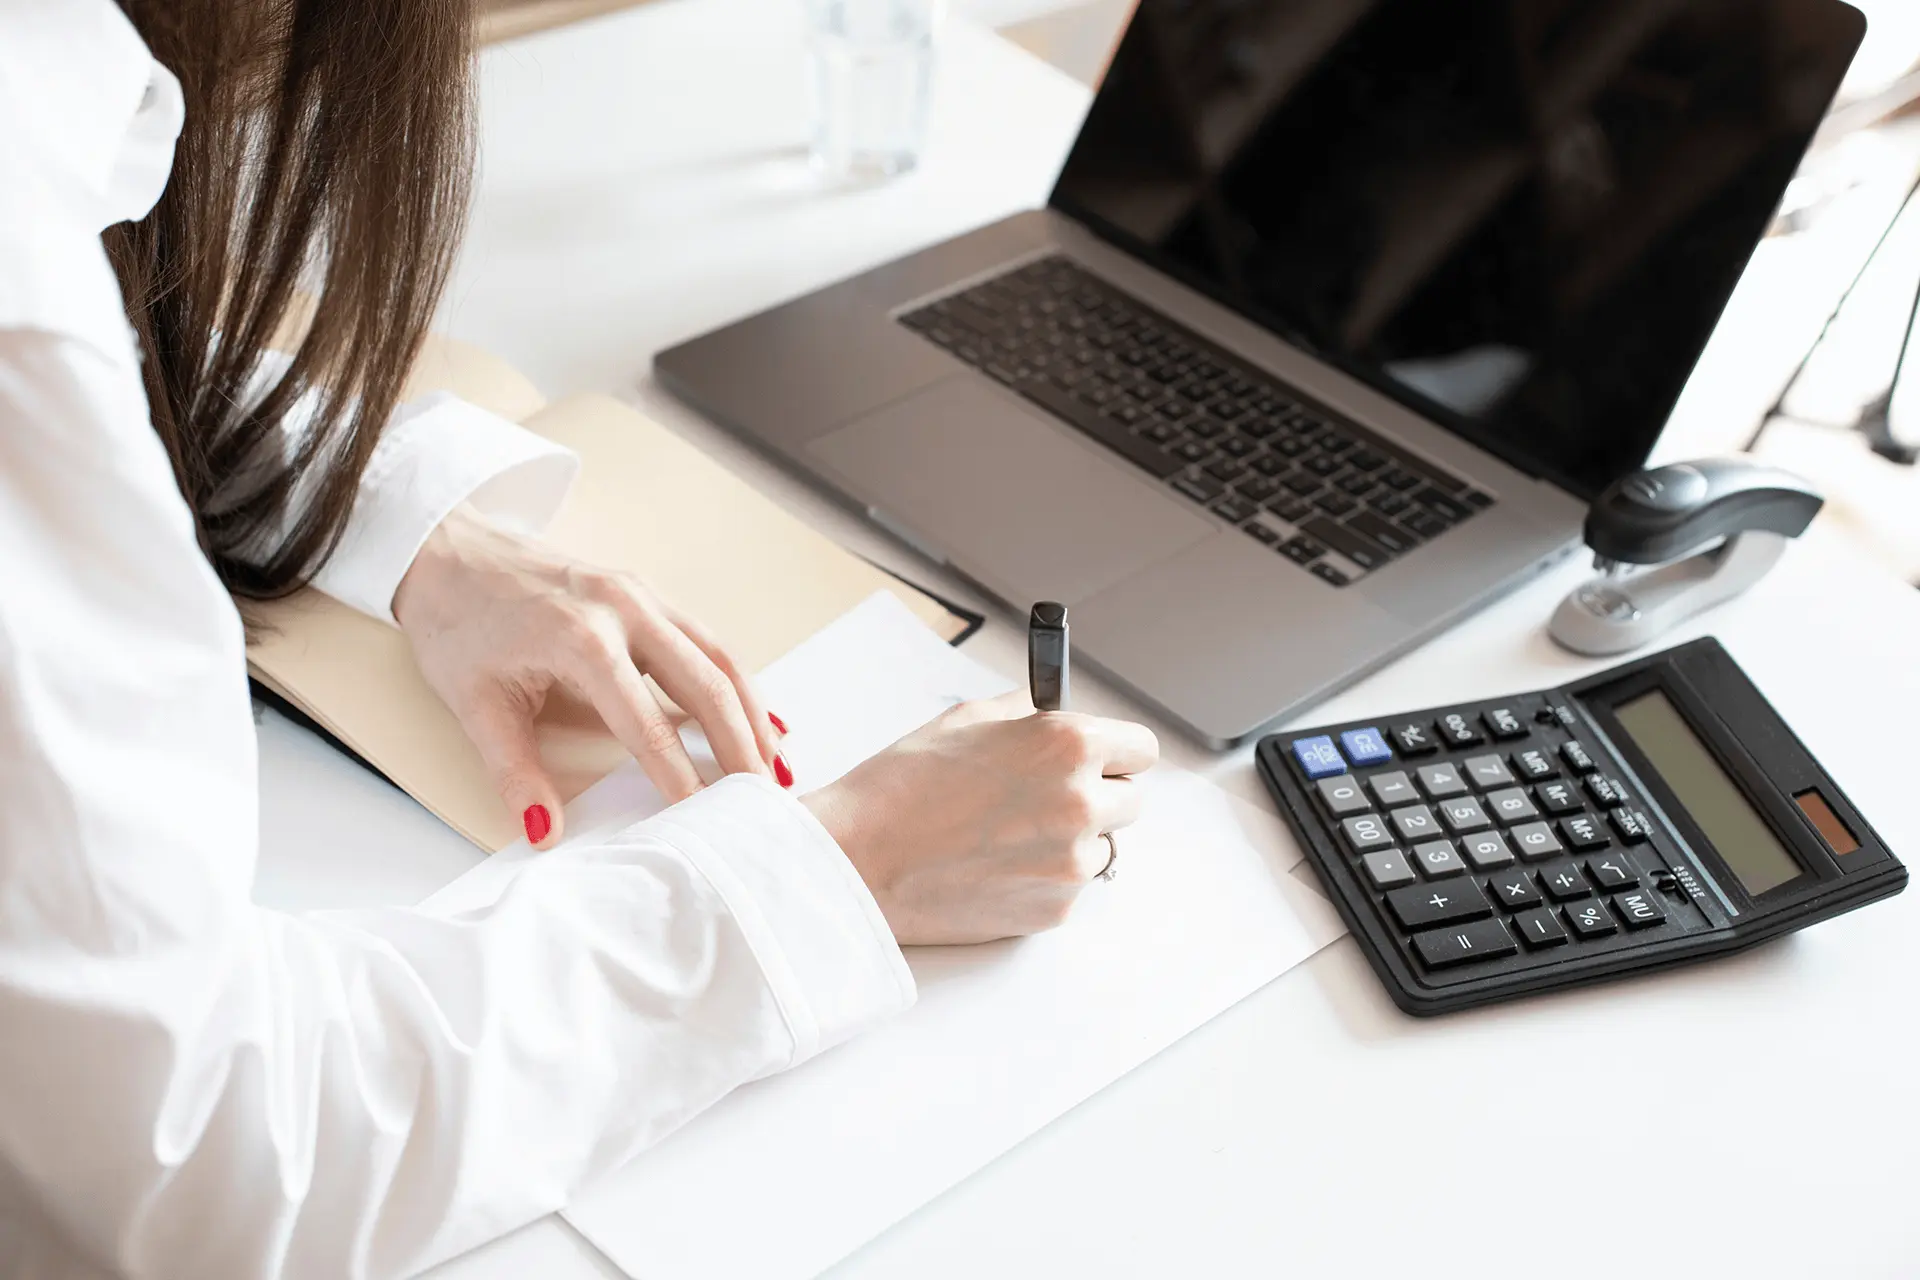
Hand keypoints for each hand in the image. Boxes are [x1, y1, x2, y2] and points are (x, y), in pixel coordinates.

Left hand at [393, 506, 785, 846]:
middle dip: (742, 745)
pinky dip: (737, 680)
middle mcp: (623, 609)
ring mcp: (641, 593)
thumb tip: (545, 832)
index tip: (704, 818)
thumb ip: (514, 772)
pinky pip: (706, 638)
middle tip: (765, 798)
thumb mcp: (474, 704)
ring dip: (754, 711)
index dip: (680, 776)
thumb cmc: (456, 622)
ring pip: (719, 655)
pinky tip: (759, 715)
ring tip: (778, 764)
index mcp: (581, 639)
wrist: (444, 550)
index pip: (647, 724)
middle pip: (707, 683)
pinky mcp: (645, 591)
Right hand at [801, 691, 1158, 944]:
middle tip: (1047, 796)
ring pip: (1102, 846)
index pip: (1142, 748)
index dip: (1117, 751)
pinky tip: (993, 864)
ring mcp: (1072, 863)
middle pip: (1131, 800)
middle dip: (1099, 793)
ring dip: (1073, 839)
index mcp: (1067, 745)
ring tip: (1008, 834)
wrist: (859, 861)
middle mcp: (1082, 803)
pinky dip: (1044, 877)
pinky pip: (1069, 885)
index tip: (1103, 757)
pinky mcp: (1055, 909)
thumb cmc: (901, 787)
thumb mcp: (966, 721)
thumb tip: (1052, 708)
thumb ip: (1026, 712)